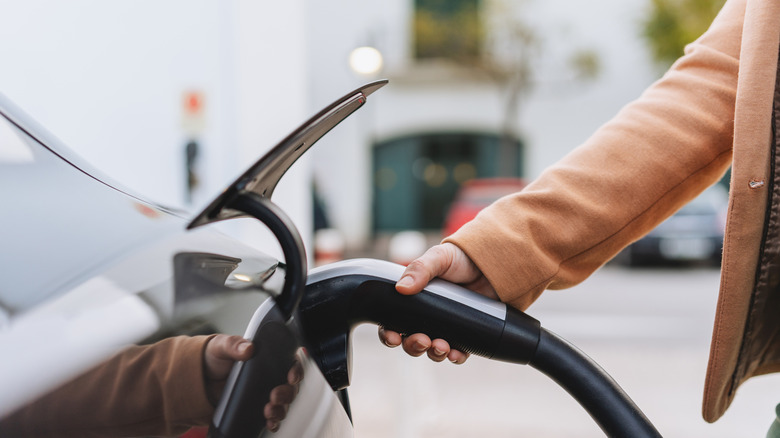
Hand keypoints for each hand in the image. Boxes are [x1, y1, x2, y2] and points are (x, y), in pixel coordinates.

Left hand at [203, 335, 302, 431]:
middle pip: (291, 386)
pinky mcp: (255, 408)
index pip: (291, 362)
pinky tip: (269, 423)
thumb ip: (233, 345)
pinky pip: (272, 417)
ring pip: (284, 403)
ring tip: (268, 411)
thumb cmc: (213, 358)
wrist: (197, 380)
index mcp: (267, 358)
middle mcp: (269, 376)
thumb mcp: (221, 346)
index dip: (296, 370)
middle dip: (288, 394)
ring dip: (282, 409)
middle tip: (275, 396)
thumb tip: (248, 349)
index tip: (291, 377)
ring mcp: (263, 393)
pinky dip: (274, 422)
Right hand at [378, 243, 497, 363]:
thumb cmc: (459, 259)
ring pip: (432, 351)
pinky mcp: (464, 334)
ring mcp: (445, 328)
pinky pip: (457, 353)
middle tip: (422, 341)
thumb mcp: (438, 258)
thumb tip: (401, 289)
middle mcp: (425, 318)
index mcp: (412, 301)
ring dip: (433, 353)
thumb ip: (419, 269)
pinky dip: (455, 357)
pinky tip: (456, 354)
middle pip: (410, 342)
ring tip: (442, 346)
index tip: (394, 337)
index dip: (389, 334)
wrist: (490, 264)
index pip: (392, 323)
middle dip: (413, 346)